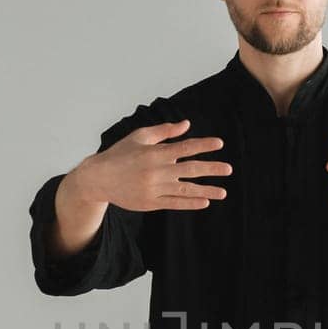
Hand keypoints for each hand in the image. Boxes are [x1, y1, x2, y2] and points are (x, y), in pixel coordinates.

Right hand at [69, 118, 231, 211]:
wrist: (98, 178)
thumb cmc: (120, 154)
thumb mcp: (139, 137)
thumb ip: (164, 131)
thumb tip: (187, 125)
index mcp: (155, 153)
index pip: (184, 148)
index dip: (203, 145)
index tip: (219, 144)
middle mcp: (156, 171)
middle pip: (189, 169)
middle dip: (211, 169)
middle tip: (228, 169)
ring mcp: (154, 189)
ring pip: (185, 190)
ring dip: (206, 191)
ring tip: (223, 192)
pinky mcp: (151, 202)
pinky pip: (175, 203)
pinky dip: (190, 203)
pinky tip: (204, 202)